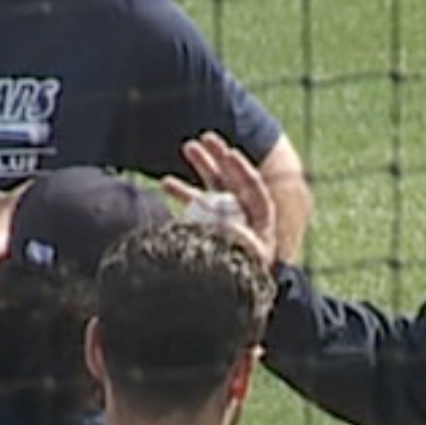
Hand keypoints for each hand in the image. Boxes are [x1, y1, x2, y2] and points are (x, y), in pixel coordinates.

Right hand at [174, 132, 281, 265]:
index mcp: (260, 213)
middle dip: (219, 157)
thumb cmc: (250, 270)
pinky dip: (180, 191)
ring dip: (201, 164)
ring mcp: (225, 210)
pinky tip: (165, 182)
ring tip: (188, 146)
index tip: (229, 153)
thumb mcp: (253, 256)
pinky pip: (194, 202)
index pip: (252, 184)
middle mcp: (243, 207)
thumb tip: (227, 224)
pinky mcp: (208, 220)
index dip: (241, 168)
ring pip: (213, 182)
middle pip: (232, 176)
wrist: (236, 286)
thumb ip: (243, 240)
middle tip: (206, 138)